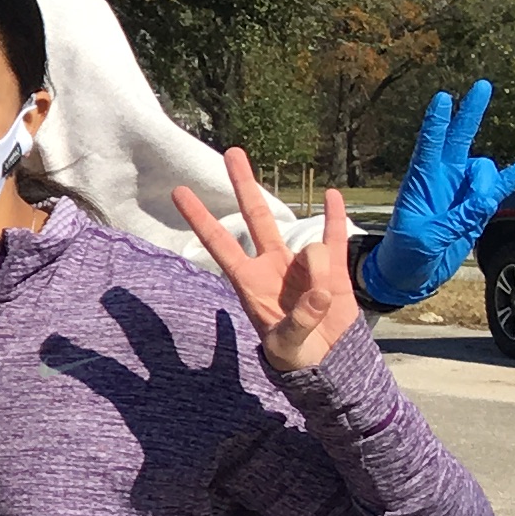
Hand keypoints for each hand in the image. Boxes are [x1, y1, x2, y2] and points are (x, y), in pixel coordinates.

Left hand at [176, 149, 360, 374]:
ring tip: (323, 302)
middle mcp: (272, 265)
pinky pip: (333, 237)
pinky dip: (334, 217)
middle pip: (255, 216)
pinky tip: (332, 195)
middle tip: (232, 152)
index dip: (201, 218)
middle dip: (243, 185)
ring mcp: (301, 265)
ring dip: (318, 269)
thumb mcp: (287, 345)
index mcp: (249, 281)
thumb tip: (321, 293)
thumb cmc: (295, 356)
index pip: (219, 243)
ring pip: (307, 245)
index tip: (179, 191)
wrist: (327, 364)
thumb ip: (299, 320)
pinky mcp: (333, 269)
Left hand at [356, 81, 514, 308]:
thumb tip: (488, 201)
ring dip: (486, 184)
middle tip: (482, 86)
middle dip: (470, 112)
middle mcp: (442, 178)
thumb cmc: (407, 253)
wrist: (413, 273)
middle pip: (458, 138)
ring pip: (484, 169)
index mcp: (420, 181)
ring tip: (476, 208)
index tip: (443, 98)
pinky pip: (505, 184)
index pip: (429, 144)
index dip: (436, 122)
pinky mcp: (479, 205)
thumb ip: (457, 219)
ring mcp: (462, 189)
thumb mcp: (425, 237)